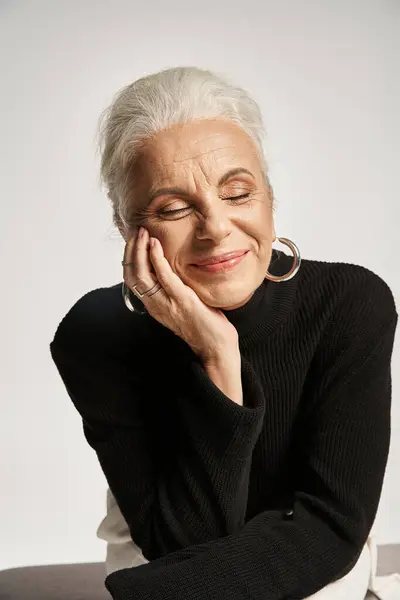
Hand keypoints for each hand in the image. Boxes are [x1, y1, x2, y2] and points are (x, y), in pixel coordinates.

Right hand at [122, 227, 238, 361]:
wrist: (215, 347)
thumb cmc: (203, 325)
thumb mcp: (182, 304)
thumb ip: (173, 290)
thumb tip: (170, 269)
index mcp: (153, 306)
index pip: (131, 279)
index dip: (129, 257)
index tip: (134, 239)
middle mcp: (155, 305)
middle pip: (132, 274)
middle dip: (131, 249)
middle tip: (137, 230)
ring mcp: (167, 303)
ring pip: (142, 275)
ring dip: (140, 250)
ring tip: (144, 233)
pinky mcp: (182, 300)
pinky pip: (164, 277)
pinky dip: (157, 259)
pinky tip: (156, 244)